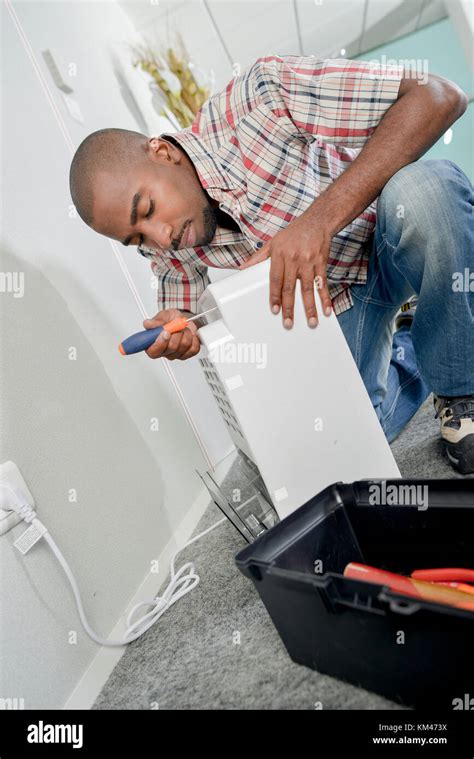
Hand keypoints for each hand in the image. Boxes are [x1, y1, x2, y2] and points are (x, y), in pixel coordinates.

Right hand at [143, 309, 199, 360]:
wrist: (184, 322)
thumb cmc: (171, 320)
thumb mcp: (163, 316)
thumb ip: (156, 321)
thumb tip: (148, 324)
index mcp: (152, 345)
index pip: (153, 351)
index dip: (160, 343)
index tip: (165, 332)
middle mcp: (163, 352)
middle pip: (171, 348)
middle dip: (176, 333)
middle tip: (176, 325)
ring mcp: (175, 355)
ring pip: (184, 346)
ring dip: (186, 333)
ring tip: (183, 328)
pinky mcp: (187, 354)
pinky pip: (193, 348)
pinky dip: (194, 339)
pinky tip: (189, 335)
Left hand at [239, 211, 332, 327]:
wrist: (318, 220)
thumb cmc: (294, 232)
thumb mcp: (273, 241)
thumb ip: (258, 257)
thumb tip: (243, 268)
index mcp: (280, 254)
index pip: (275, 279)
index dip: (274, 296)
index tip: (275, 310)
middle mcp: (294, 258)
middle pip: (290, 287)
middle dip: (289, 307)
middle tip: (288, 323)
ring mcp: (309, 261)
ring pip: (307, 288)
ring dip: (309, 308)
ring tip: (310, 322)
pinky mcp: (321, 263)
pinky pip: (323, 283)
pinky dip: (325, 298)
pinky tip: (326, 310)